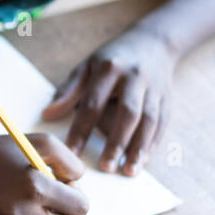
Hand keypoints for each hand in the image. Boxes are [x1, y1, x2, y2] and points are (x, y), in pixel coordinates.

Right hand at [0, 133, 89, 214]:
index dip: (77, 195)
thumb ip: (68, 161)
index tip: (64, 184)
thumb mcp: (39, 142)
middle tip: (56, 199)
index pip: (80, 207)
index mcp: (33, 187)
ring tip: (37, 200)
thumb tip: (78, 182)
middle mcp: (21, 213)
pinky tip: (19, 204)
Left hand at [41, 28, 176, 175]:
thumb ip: (68, 91)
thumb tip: (47, 115)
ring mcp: (154, 88)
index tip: (71, 152)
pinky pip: (162, 124)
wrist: (152, 43)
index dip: (82, 129)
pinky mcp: (167, 98)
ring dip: (140, 148)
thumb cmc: (111, 60)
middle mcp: (135, 77)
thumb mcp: (86, 67)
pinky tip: (143, 161)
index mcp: (109, 68)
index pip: (93, 103)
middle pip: (128, 113)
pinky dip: (153, 144)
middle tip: (105, 167)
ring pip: (149, 121)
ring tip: (128, 171)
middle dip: (117, 142)